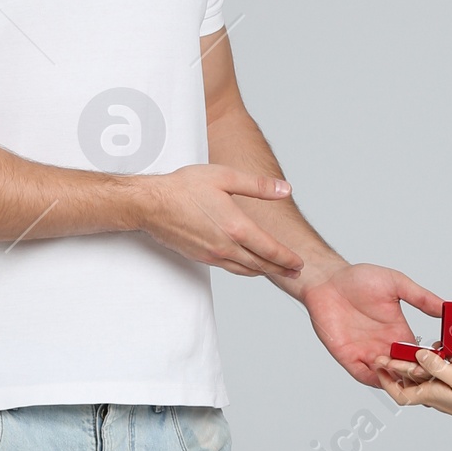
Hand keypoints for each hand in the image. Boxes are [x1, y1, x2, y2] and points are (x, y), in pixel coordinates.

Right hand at [133, 164, 304, 275]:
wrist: (151, 204)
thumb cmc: (184, 187)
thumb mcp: (225, 177)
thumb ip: (258, 186)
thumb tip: (285, 189)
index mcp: (236, 227)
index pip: (270, 250)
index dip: (287, 258)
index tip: (299, 263)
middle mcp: (226, 246)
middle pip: (260, 265)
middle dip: (281, 270)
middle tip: (296, 273)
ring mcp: (213, 255)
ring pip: (245, 269)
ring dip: (263, 272)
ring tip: (277, 272)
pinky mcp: (202, 257)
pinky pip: (230, 268)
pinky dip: (245, 270)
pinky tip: (248, 266)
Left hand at [303, 263, 445, 387]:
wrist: (328, 280)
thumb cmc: (359, 278)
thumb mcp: (397, 284)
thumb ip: (422, 297)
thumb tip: (448, 307)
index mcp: (399, 332)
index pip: (421, 355)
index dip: (432, 361)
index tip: (442, 361)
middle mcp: (385, 346)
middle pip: (406, 371)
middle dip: (417, 375)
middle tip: (424, 372)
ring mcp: (366, 353)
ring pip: (388, 377)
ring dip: (398, 379)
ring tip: (405, 374)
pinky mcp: (348, 356)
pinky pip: (363, 375)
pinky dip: (375, 379)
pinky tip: (384, 375)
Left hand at [375, 350, 451, 438]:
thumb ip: (438, 366)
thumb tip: (418, 355)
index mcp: (432, 395)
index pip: (400, 392)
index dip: (386, 380)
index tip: (378, 365)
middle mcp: (437, 394)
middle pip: (409, 384)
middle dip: (396, 369)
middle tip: (385, 354)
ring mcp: (449, 393)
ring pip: (424, 379)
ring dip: (414, 366)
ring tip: (405, 352)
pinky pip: (439, 376)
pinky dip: (432, 365)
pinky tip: (436, 355)